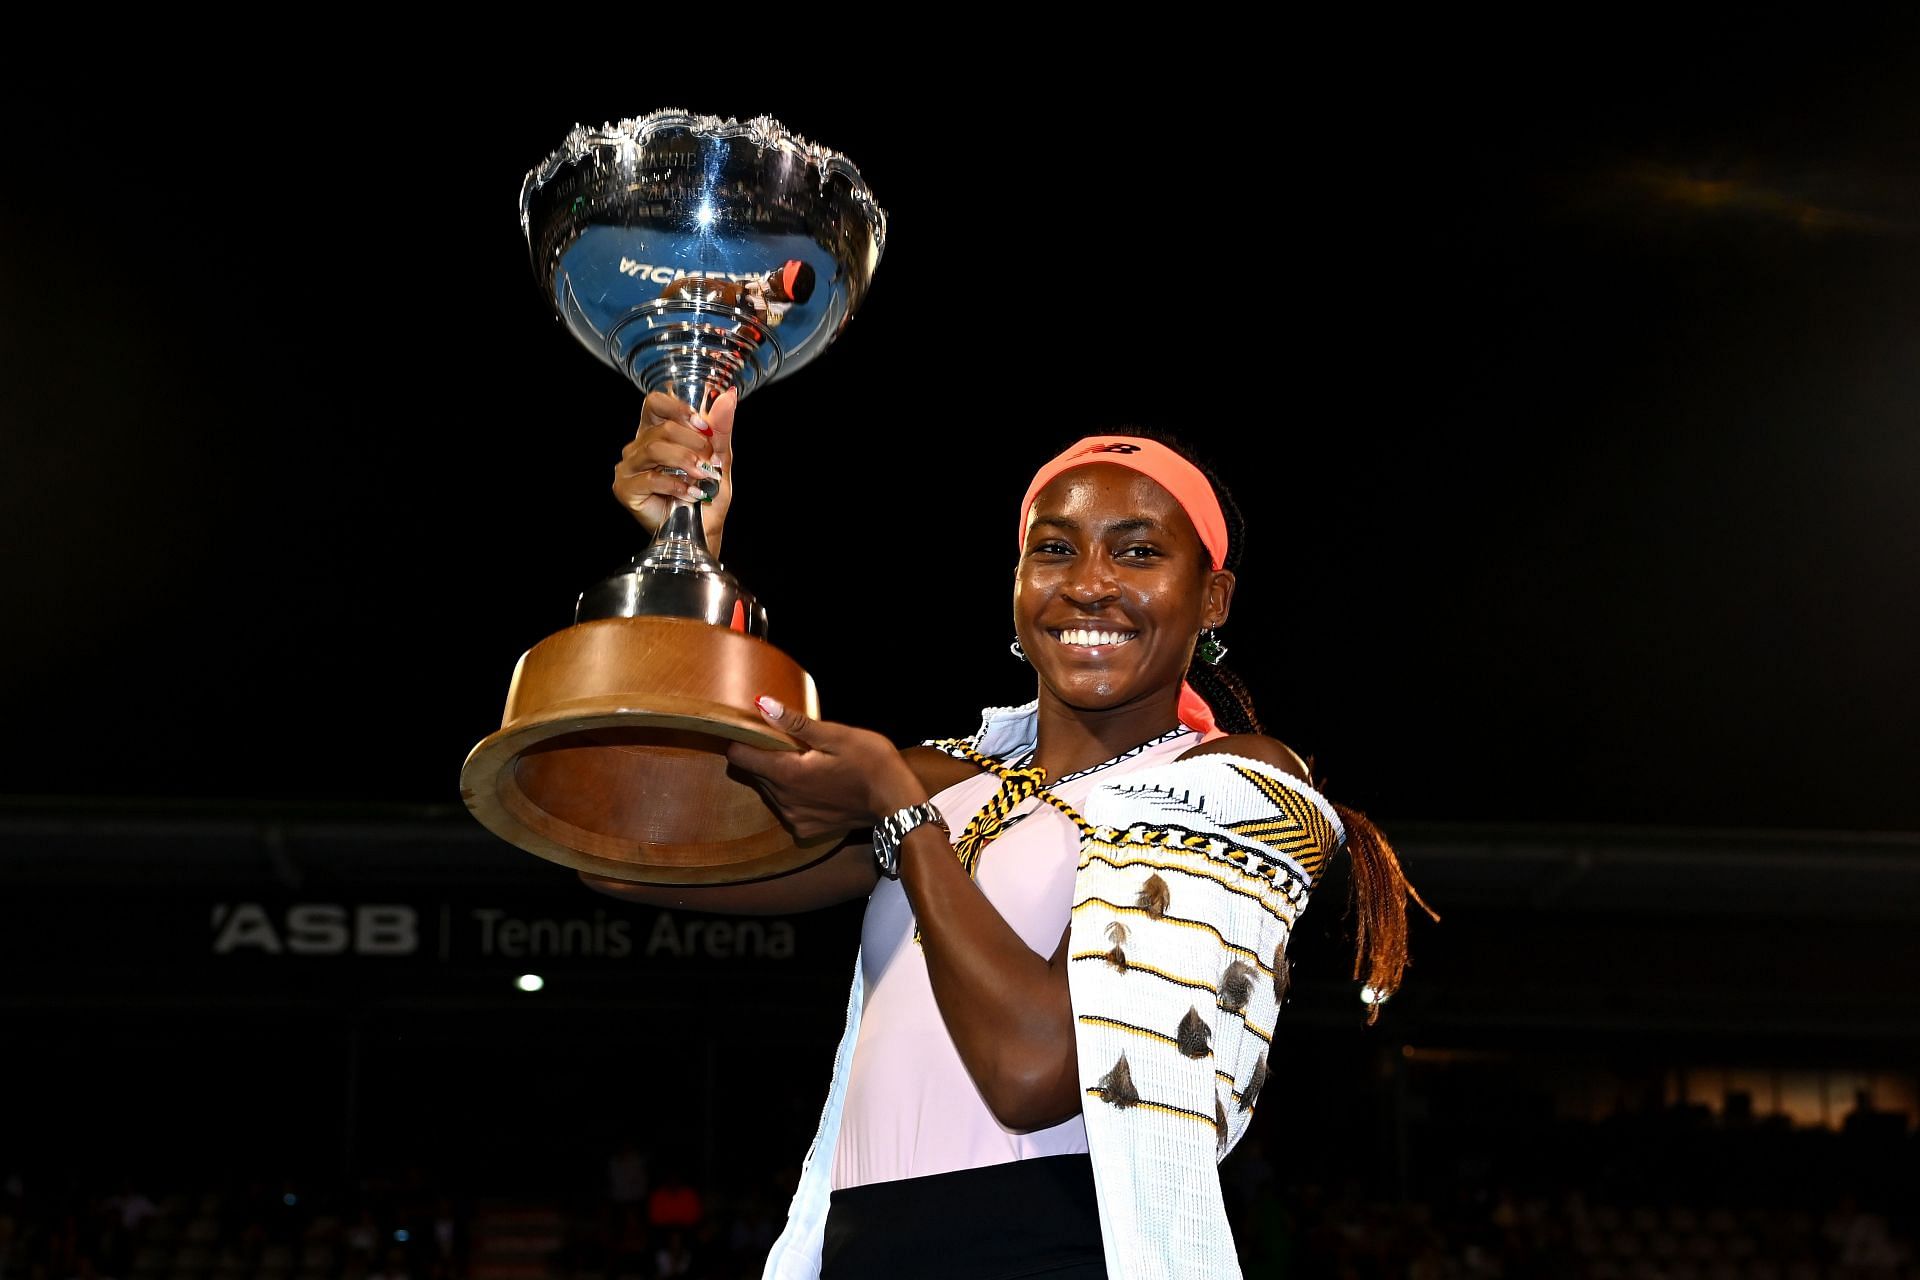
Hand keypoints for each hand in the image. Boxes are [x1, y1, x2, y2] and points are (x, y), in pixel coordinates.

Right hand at [612, 389, 737, 554]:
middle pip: (661, 428)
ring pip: (654, 448)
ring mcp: (629, 467)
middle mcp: (638, 446)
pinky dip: (676, 484)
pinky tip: (691, 493)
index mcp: (656, 432)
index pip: (656, 403)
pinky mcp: (625, 488)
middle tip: (711, 461)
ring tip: (704, 476)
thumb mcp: (720, 458)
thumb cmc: (707, 495)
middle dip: (693, 442)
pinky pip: (649, 477)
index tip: (703, 427)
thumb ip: (720, 428)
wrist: (703, 530)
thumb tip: (728, 396)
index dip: (679, 409)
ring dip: (685, 461)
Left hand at [726, 696, 927, 838]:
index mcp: (786, 773)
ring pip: (769, 791)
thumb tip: (761, 704)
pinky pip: (786, 808)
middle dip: (764, 756)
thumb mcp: (836, 735)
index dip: (743, 740)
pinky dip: (793, 795)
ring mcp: (794, 818)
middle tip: (790, 743)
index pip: (739, 757)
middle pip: (753, 774)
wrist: (896, 803)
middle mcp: (783, 800)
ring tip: (807, 763)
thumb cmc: (871, 763)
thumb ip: (795, 723)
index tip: (756, 730)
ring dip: (779, 776)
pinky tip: (816, 786)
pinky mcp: (806, 830)